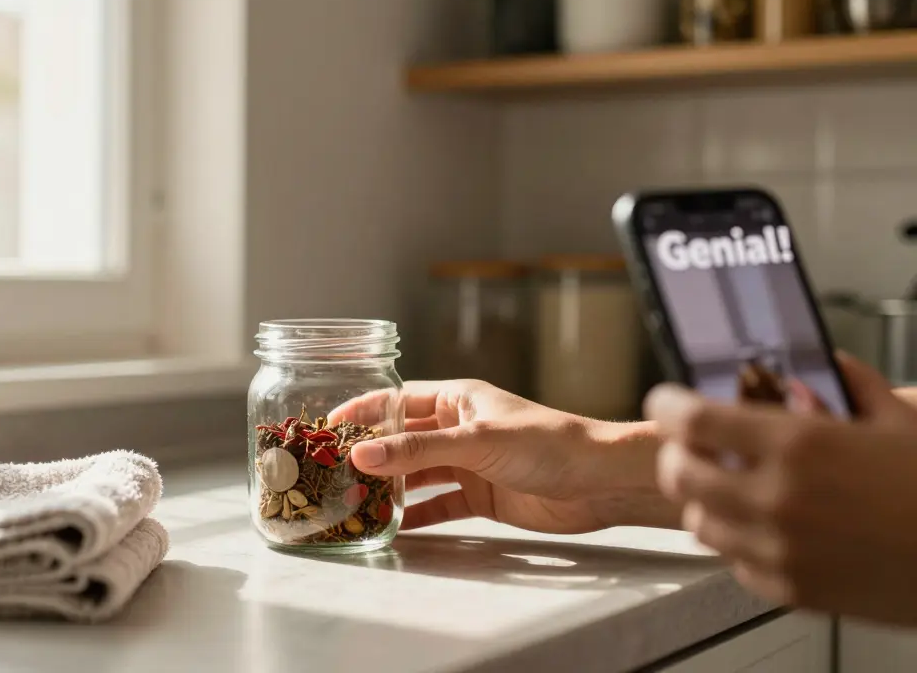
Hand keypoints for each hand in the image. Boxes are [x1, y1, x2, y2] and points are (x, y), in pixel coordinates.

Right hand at [333, 380, 678, 534]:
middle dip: (370, 454)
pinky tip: (394, 528)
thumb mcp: (475, 441)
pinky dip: (417, 515)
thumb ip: (417, 450)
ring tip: (354, 503)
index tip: (329, 426)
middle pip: (403, 439)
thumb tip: (363, 455)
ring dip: (390, 487)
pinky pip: (439, 504)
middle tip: (333, 472)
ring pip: (417, 474)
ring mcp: (469, 463)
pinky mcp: (481, 495)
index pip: (398, 399)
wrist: (599, 482)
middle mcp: (459, 428)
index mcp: (458, 399)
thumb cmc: (546, 444)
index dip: (363, 410)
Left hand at [652, 353, 916, 625]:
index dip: (668, 406)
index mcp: (800, 446)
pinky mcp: (790, 589)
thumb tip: (809, 371)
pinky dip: (739, 541)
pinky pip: (733, 562)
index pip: (692, 421)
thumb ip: (845, 385)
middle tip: (694, 446)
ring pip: (698, 521)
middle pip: (678, 473)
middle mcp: (778, 498)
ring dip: (705, 498)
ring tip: (732, 487)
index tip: (666, 401)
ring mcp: (779, 549)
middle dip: (679, 453)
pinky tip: (766, 527)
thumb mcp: (898, 421)